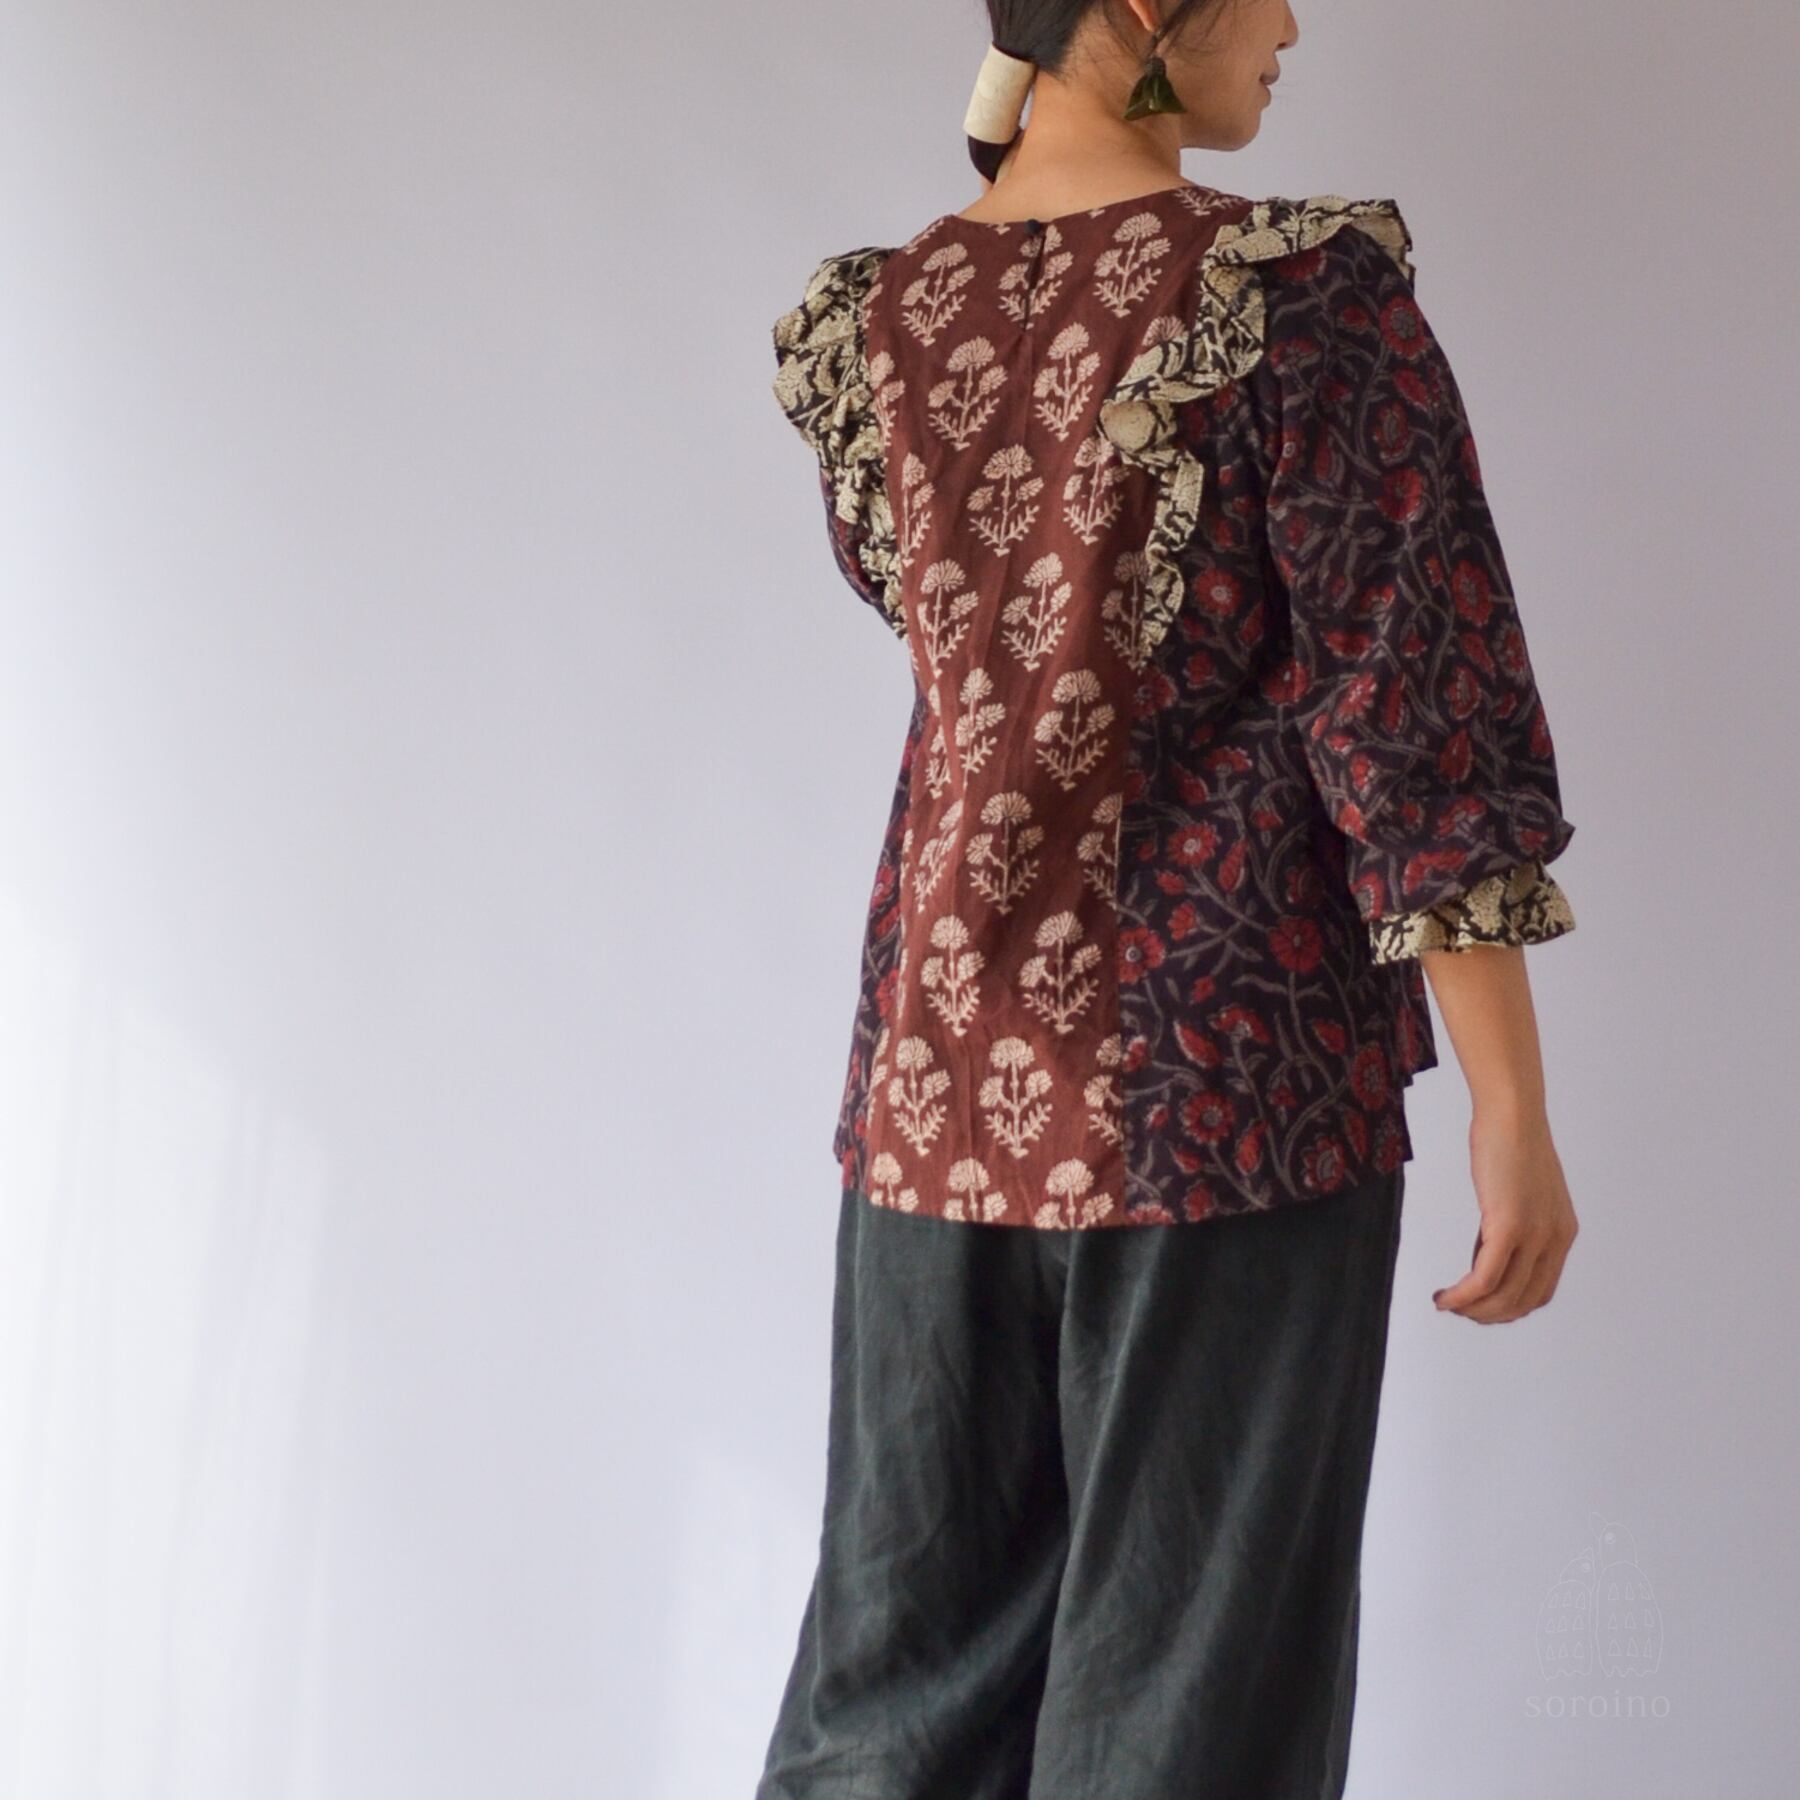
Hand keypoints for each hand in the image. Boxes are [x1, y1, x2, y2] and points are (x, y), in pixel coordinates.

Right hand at [1431, 1105, 1577, 1322]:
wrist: (1512, 1114)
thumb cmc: (1510, 1142)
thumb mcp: (1519, 1193)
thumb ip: (1510, 1226)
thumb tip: (1486, 1255)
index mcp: (1562, 1234)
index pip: (1540, 1292)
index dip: (1507, 1307)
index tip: (1478, 1306)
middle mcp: (1555, 1240)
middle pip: (1522, 1301)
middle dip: (1488, 1315)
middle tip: (1458, 1311)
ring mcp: (1535, 1235)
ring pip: (1504, 1296)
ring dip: (1473, 1310)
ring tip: (1447, 1304)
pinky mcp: (1509, 1227)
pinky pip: (1484, 1278)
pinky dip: (1462, 1296)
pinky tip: (1445, 1297)